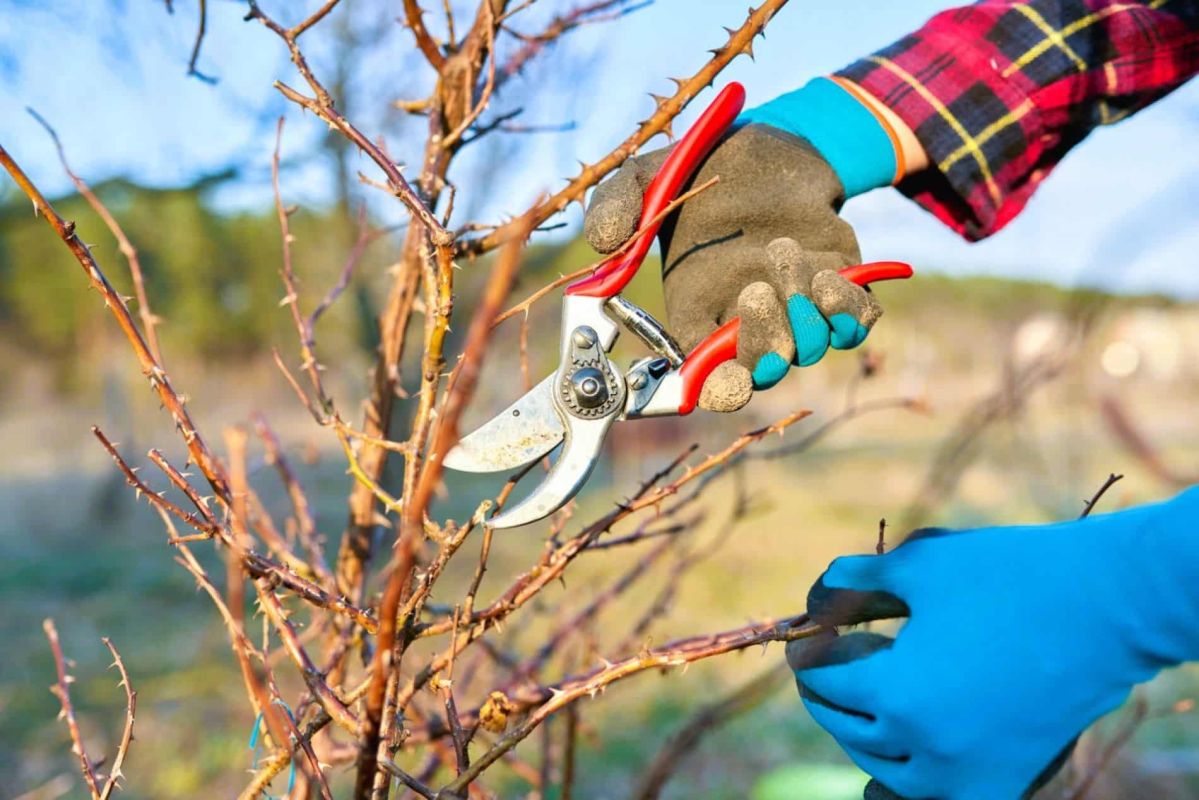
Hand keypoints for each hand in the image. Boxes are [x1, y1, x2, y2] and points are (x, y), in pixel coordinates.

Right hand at [583, 123, 880, 411]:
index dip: (719, 390)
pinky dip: (847, 311)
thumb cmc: (701, 169)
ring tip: (785, 249)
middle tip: (756, 288)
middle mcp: (748, 320)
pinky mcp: (837, 287)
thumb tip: (602, 242)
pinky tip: (834, 276)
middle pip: (764, 369)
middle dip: (764, 341)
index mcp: (698, 310)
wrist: (768, 141)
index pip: (708, 378)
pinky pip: (853, 323)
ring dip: (803, 313)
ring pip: (810, 346)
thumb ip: (616, 206)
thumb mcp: (648, 177)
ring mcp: (796, 308)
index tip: (728, 381)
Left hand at [787, 490, 1198, 799]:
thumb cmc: (1007, 576)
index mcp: (894, 696)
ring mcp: (965, 777)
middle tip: (839, 656)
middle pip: (846, 729)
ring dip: (867, 731)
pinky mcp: (1002, 784)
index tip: (810, 633)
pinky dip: (913, 767)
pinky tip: (912, 728)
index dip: (810, 653)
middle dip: (831, 690)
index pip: (822, 683)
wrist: (1109, 607)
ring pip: (884, 767)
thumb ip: (852, 583)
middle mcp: (924, 750)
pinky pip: (934, 790)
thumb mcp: (917, 566)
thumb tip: (814, 598)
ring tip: (876, 687)